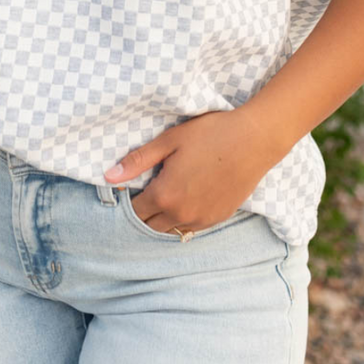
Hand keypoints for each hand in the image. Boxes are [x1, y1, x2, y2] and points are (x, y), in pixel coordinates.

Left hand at [103, 107, 286, 234]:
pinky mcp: (219, 218)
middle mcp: (181, 214)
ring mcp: (202, 219)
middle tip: (145, 194)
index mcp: (164, 195)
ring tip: (165, 197)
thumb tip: (109, 176)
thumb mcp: (169, 141)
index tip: (127, 191)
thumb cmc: (211, 134)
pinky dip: (183, 219)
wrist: (255, 140)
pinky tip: (186, 200)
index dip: (128, 202)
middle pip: (150, 226)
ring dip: (163, 219)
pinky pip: (192, 227)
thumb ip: (138, 161)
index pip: (134, 211)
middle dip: (143, 214)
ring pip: (171, 230)